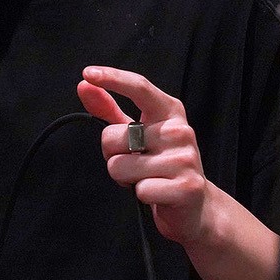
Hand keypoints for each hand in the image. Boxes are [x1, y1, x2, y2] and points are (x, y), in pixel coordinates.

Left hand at [78, 66, 210, 248]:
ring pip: (120, 166)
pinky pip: (139, 190)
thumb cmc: (160, 165)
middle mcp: (180, 130)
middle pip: (112, 137)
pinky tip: (158, 195)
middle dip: (112, 155)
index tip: (88, 73)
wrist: (196, 206)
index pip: (139, 87)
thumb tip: (84, 84)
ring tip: (147, 179)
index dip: (113, 78)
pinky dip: (141, 196)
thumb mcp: (136, 134)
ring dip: (125, 178)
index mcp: (169, 111)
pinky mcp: (186, 187)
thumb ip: (109, 110)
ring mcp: (185, 159)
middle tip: (135, 164)